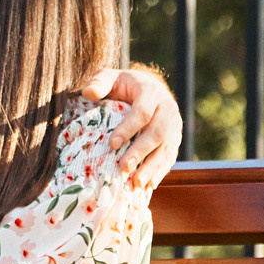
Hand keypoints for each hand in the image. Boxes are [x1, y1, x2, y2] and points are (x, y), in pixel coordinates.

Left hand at [85, 65, 180, 187]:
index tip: (112, 144)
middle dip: (141, 152)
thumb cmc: (124, 86)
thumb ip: (100, 82)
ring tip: (136, 183)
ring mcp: (174, 125)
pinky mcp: (175, 139)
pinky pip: (170, 156)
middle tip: (123, 168)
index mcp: (151, 92)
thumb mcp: (111, 77)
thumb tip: (88, 92)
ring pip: (167, 148)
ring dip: (152, 167)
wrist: (149, 87)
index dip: (128, 128)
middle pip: (157, 133)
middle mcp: (167, 108)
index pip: (143, 112)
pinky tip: (148, 186)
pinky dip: (160, 172)